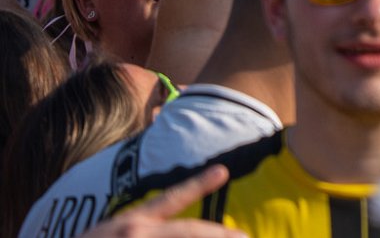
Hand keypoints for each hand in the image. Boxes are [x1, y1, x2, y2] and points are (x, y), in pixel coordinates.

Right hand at [78, 165, 241, 236]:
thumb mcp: (110, 234)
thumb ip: (146, 228)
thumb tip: (185, 232)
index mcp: (130, 225)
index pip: (169, 200)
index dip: (197, 184)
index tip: (223, 172)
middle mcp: (137, 235)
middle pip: (190, 232)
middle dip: (220, 235)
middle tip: (245, 237)